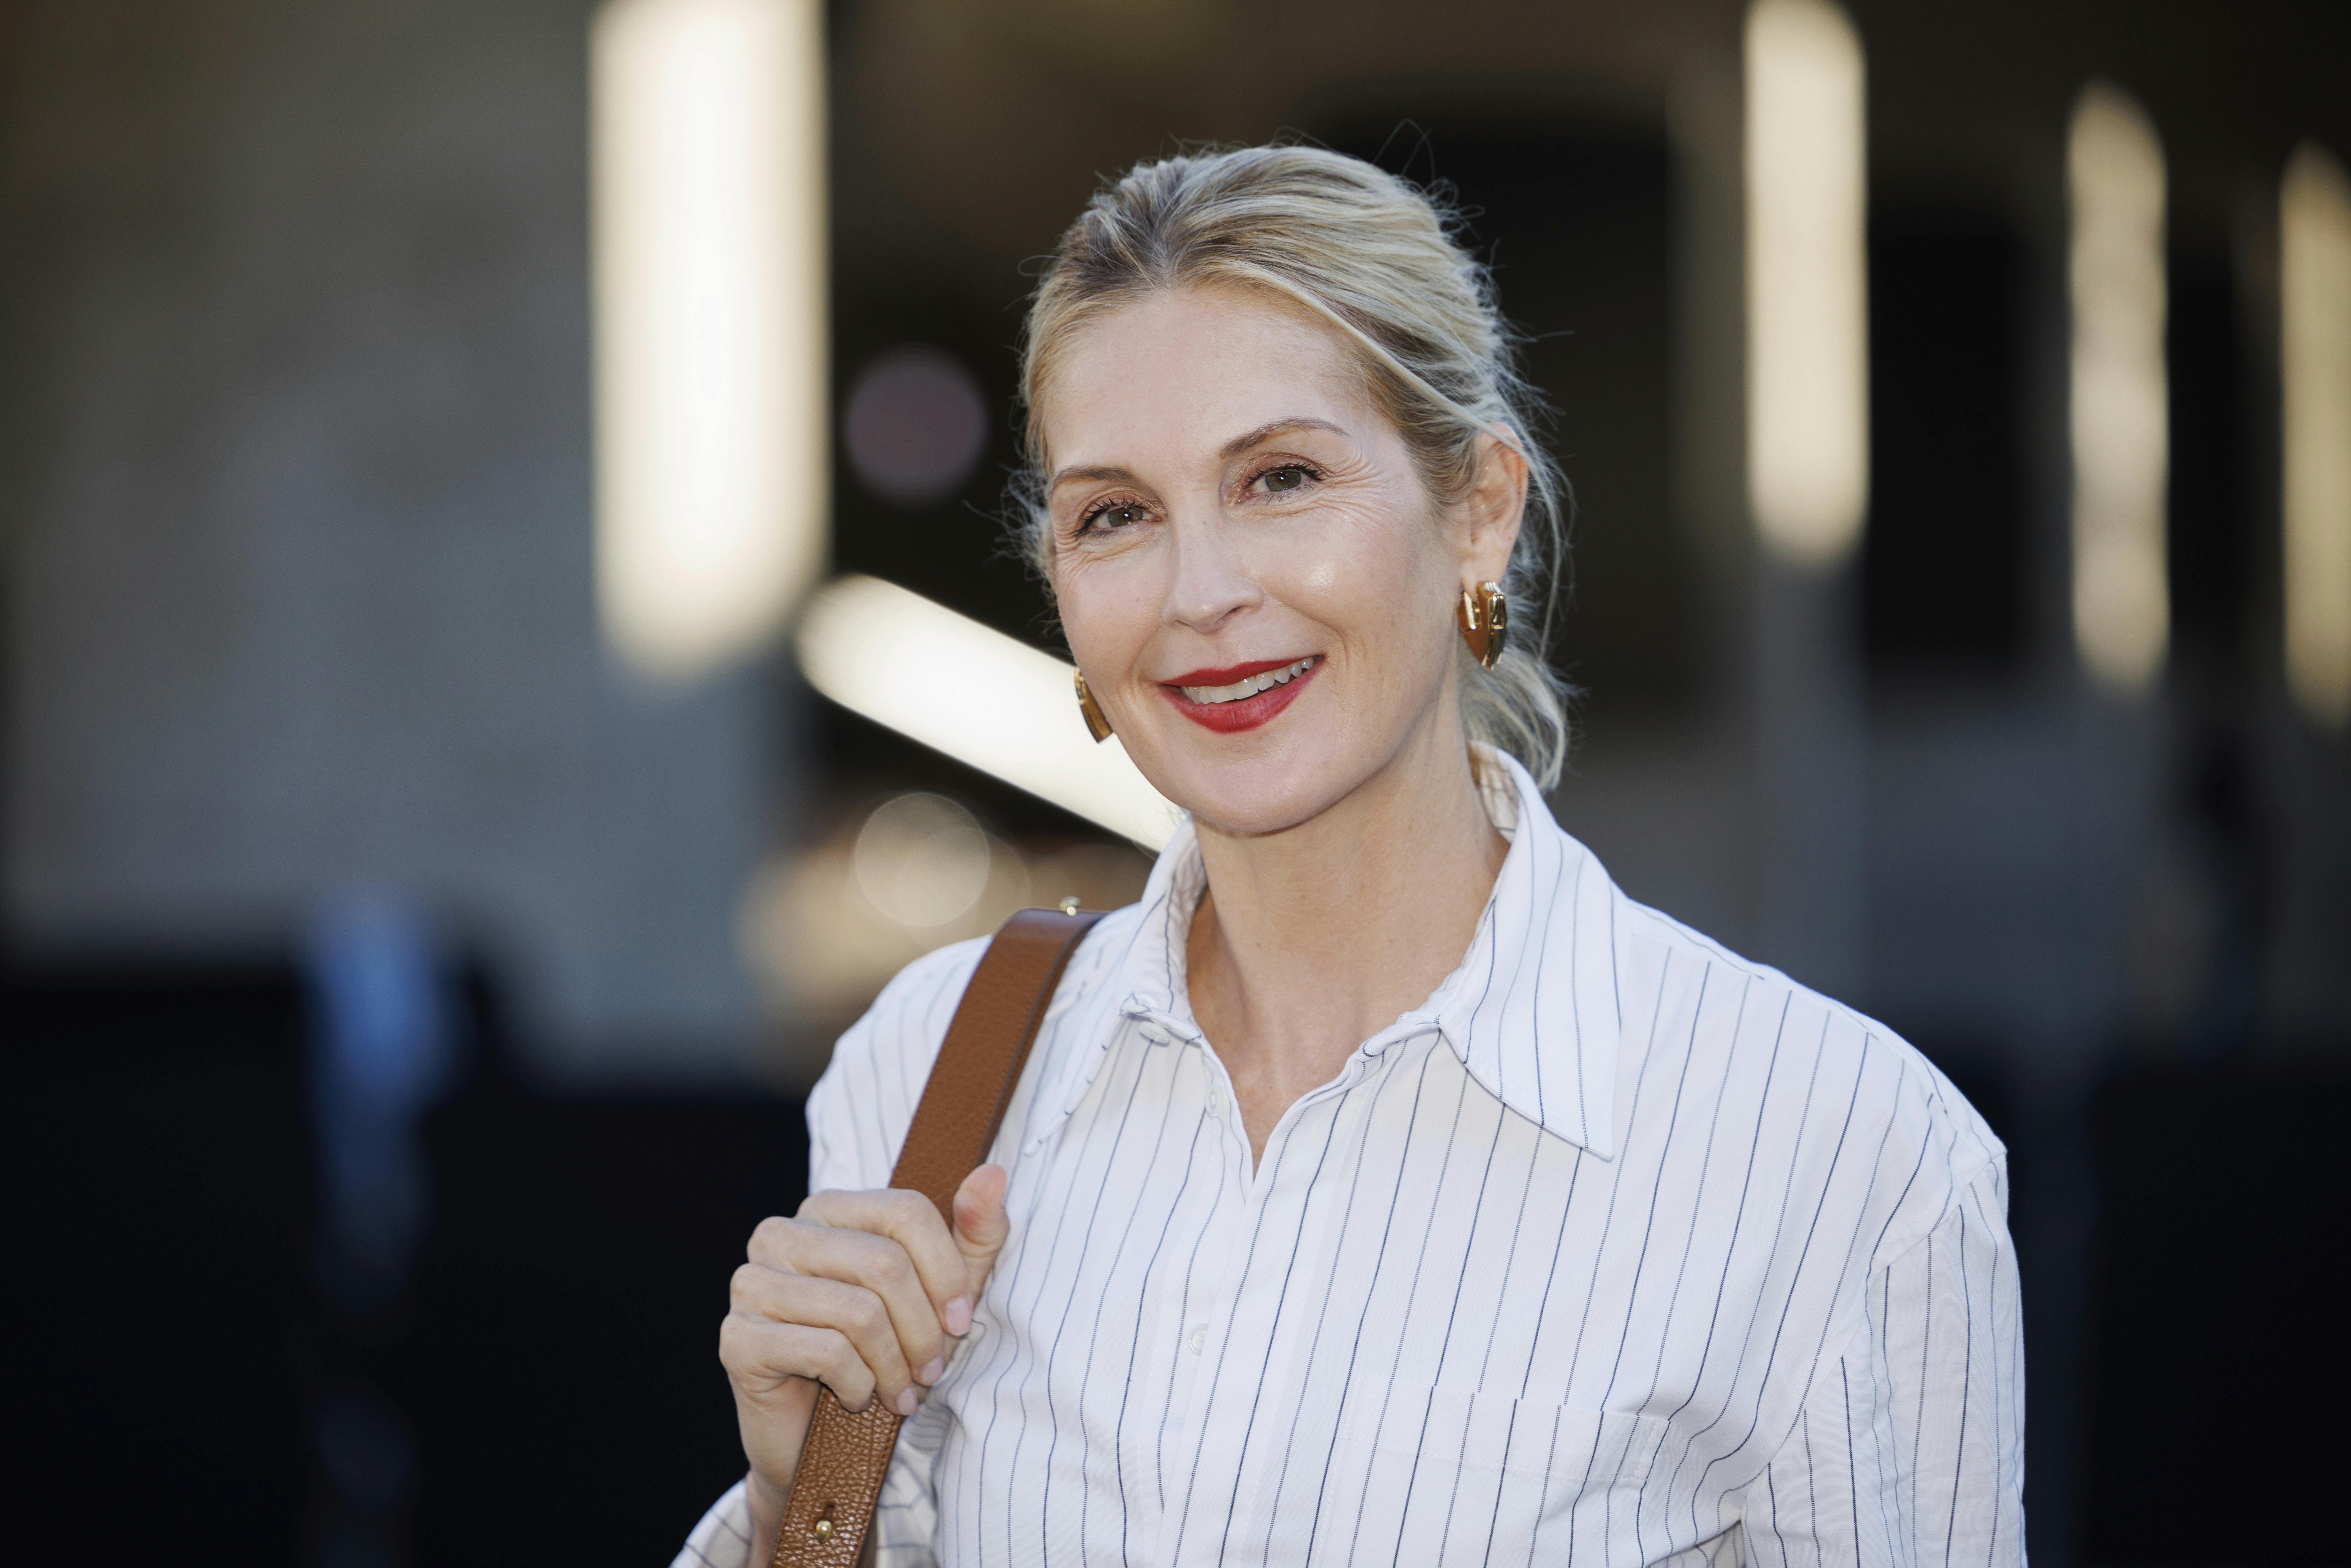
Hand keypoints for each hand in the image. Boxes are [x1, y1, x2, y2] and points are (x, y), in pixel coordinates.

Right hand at [721, 1165, 1011, 1554]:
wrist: (817, 1441)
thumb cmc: (885, 1354)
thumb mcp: (944, 1292)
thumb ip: (973, 1231)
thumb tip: (994, 1172)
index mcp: (826, 1210)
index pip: (905, 1211)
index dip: (946, 1270)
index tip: (960, 1320)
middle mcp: (780, 1235)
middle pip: (885, 1264)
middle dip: (922, 1329)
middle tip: (931, 1370)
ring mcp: (751, 1285)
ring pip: (859, 1312)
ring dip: (894, 1365)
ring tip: (900, 1391)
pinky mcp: (738, 1339)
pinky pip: (826, 1352)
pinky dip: (858, 1385)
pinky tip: (858, 1399)